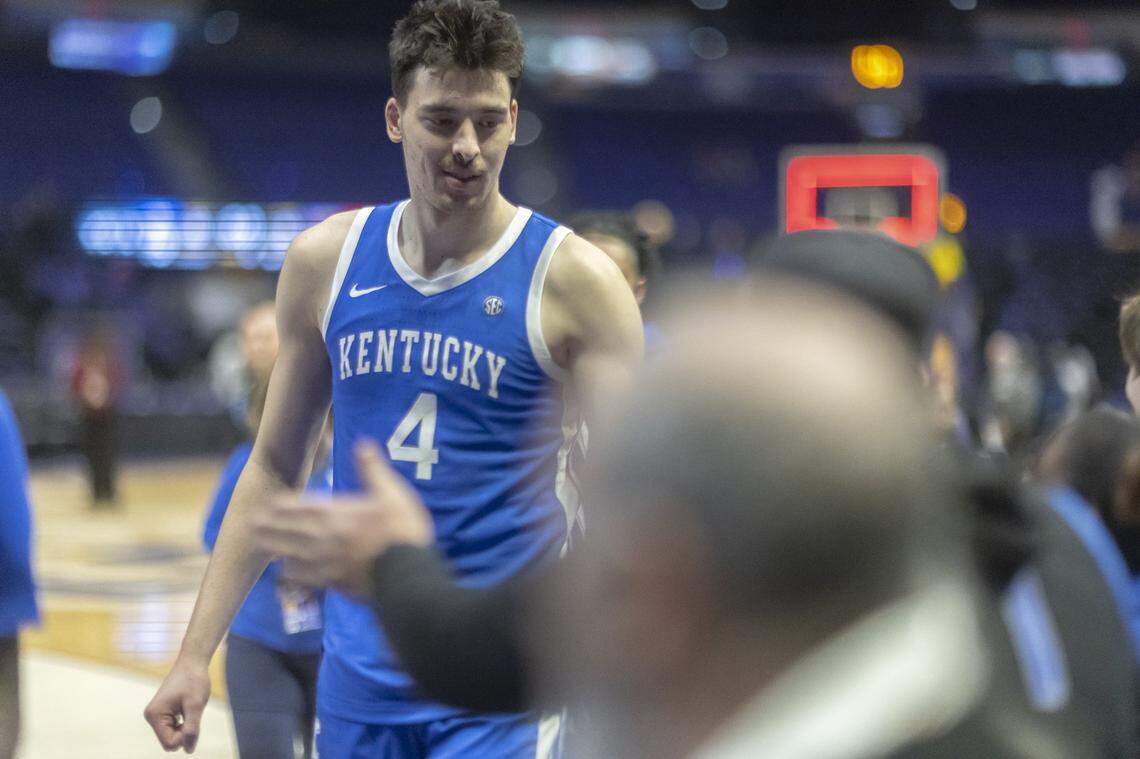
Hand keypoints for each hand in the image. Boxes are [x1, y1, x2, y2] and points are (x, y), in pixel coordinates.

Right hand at [143, 658, 210, 752]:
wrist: (192, 662)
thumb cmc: (194, 681)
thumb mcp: (195, 705)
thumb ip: (191, 729)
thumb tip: (188, 750)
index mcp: (154, 715)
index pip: (169, 743)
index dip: (185, 738)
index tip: (194, 722)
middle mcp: (151, 716)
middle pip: (170, 741)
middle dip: (185, 733)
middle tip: (194, 713)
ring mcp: (156, 714)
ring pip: (173, 735)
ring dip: (186, 726)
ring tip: (191, 708)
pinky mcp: (163, 712)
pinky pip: (174, 728)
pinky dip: (185, 722)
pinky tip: (189, 708)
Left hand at [251, 439, 434, 595]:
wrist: (409, 574)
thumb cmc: (402, 531)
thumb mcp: (392, 492)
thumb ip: (372, 468)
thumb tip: (363, 443)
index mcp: (335, 514)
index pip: (298, 507)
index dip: (280, 506)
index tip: (265, 504)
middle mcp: (324, 538)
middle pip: (287, 532)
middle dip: (267, 527)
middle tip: (249, 525)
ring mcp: (327, 564)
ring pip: (291, 556)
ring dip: (276, 551)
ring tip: (264, 547)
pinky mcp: (335, 584)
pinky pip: (306, 579)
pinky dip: (293, 575)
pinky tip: (288, 574)